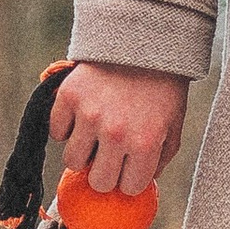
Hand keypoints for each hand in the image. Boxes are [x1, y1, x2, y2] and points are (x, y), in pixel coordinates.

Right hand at [51, 61, 187, 202]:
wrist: (144, 41)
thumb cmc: (163, 88)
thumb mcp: (173, 126)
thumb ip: (158, 161)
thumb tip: (135, 188)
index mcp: (144, 143)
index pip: (128, 188)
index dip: (129, 180)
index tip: (130, 167)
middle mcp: (114, 133)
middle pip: (98, 182)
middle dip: (105, 173)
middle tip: (109, 156)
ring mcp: (88, 115)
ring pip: (72, 161)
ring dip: (83, 153)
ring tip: (94, 137)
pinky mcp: (68, 97)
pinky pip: (57, 132)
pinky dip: (66, 128)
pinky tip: (81, 117)